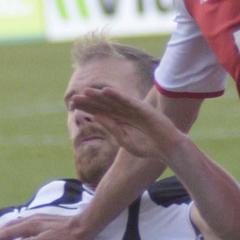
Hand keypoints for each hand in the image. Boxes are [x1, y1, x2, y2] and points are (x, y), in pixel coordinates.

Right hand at [0, 212, 93, 239]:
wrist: (85, 225)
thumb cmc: (69, 236)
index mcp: (32, 225)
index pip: (10, 231)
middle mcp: (33, 220)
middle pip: (11, 226)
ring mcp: (40, 219)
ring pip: (18, 224)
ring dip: (8, 232)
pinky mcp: (46, 221)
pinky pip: (26, 224)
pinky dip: (18, 230)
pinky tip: (22, 233)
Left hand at [68, 86, 183, 163]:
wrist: (167, 148)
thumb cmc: (147, 146)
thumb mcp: (124, 139)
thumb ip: (111, 128)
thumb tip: (95, 116)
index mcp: (120, 120)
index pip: (100, 111)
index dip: (87, 107)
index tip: (72, 105)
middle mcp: (125, 112)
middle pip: (104, 104)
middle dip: (89, 101)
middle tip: (73, 98)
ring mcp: (134, 109)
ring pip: (113, 100)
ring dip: (100, 95)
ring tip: (86, 91)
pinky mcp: (142, 108)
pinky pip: (127, 100)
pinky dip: (117, 95)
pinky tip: (106, 91)